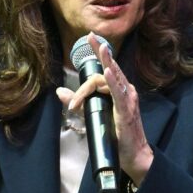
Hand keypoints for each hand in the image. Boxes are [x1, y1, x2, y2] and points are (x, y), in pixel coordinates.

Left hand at [63, 32, 153, 185]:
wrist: (132, 155)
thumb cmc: (115, 136)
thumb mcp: (92, 114)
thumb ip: (79, 102)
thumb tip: (60, 91)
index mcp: (119, 91)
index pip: (104, 72)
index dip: (93, 63)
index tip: (85, 55)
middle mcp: (125, 90)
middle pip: (108, 70)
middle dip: (100, 52)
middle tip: (91, 37)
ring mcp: (128, 99)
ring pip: (111, 77)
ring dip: (104, 62)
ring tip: (99, 48)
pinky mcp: (126, 109)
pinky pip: (118, 91)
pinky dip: (111, 80)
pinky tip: (106, 70)